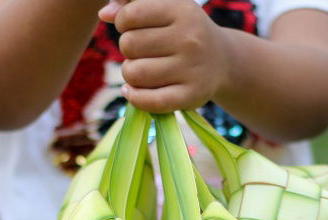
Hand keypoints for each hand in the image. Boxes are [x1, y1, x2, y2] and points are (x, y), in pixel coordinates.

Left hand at [98, 0, 228, 112]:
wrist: (222, 61)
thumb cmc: (183, 30)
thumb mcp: (165, 7)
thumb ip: (131, 3)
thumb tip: (104, 14)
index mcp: (182, 10)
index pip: (130, 15)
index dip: (123, 22)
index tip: (133, 27)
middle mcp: (190, 39)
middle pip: (129, 45)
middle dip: (128, 48)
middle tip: (143, 50)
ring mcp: (192, 69)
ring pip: (134, 74)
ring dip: (129, 73)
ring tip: (141, 68)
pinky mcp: (191, 96)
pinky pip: (149, 102)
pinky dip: (134, 97)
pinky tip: (132, 91)